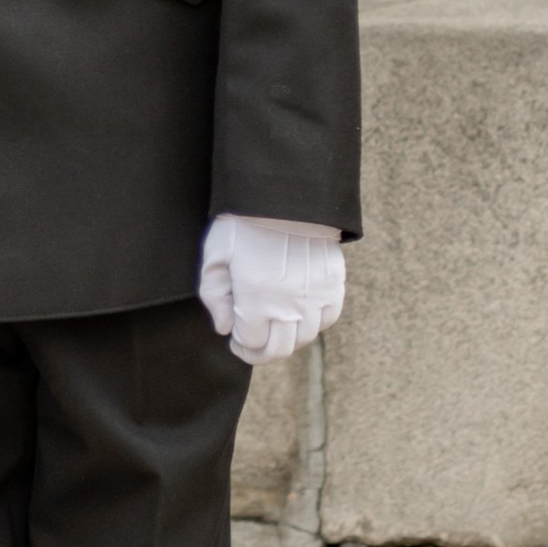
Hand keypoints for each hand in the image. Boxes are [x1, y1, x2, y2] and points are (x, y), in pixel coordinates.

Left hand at [197, 215, 345, 365]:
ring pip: (305, 338)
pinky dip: (315, 323)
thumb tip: (225, 328)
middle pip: (279, 349)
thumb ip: (214, 297)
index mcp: (255, 299)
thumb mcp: (215, 255)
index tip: (236, 340)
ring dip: (288, 338)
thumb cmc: (244, 223)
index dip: (242, 348)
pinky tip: (301, 312)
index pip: (253, 345)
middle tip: (254, 342)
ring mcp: (314, 296)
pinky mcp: (333, 284)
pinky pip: (328, 318)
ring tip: (276, 325)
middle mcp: (288, 305)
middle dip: (263, 351)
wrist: (284, 194)